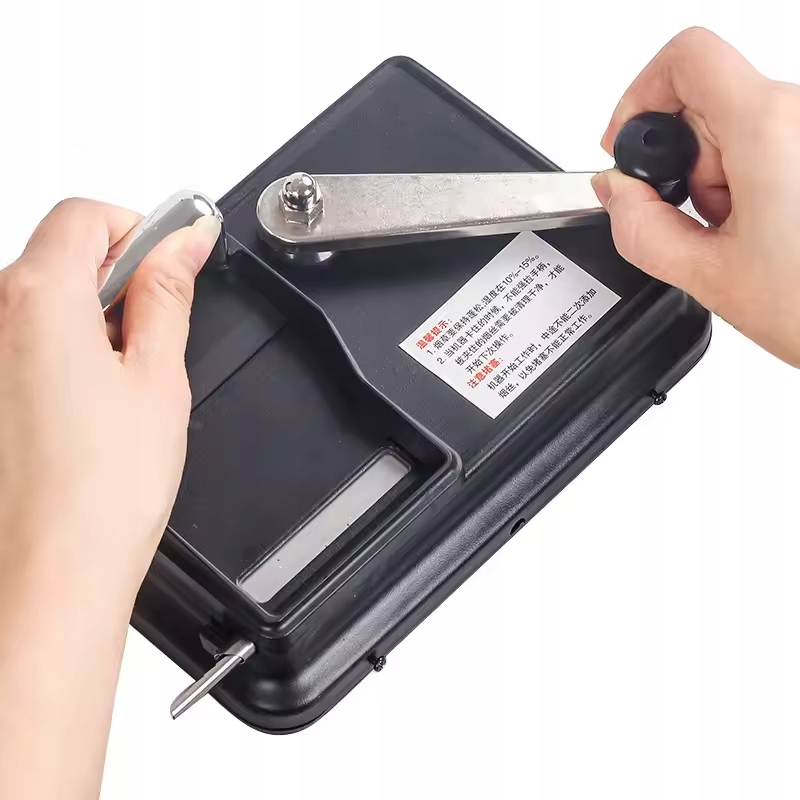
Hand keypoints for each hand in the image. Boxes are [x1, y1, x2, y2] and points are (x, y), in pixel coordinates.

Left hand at [0, 198, 218, 798]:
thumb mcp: (158, 376)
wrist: (49, 572)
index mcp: (37, 298)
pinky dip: (63, 351)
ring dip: (92, 316)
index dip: (141, 228)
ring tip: (129, 378)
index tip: (178, 255)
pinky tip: (93, 403)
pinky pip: (24, 343)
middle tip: (164, 322)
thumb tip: (184, 243)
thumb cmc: (99, 490)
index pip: (87, 216)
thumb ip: (168, 295)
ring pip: (43, 302)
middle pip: (61, 254)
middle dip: (119, 274)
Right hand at [591, 27, 799, 367]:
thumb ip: (640, 228)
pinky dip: (745, 181)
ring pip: (736, 125)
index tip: (628, 144)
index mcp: (768, 128)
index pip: (687, 57)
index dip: (640, 95)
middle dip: (679, 160)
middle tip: (692, 217)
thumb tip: (615, 192)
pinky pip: (767, 142)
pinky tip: (759, 229)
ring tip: (736, 233)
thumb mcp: (708, 276)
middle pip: (705, 98)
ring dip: (715, 178)